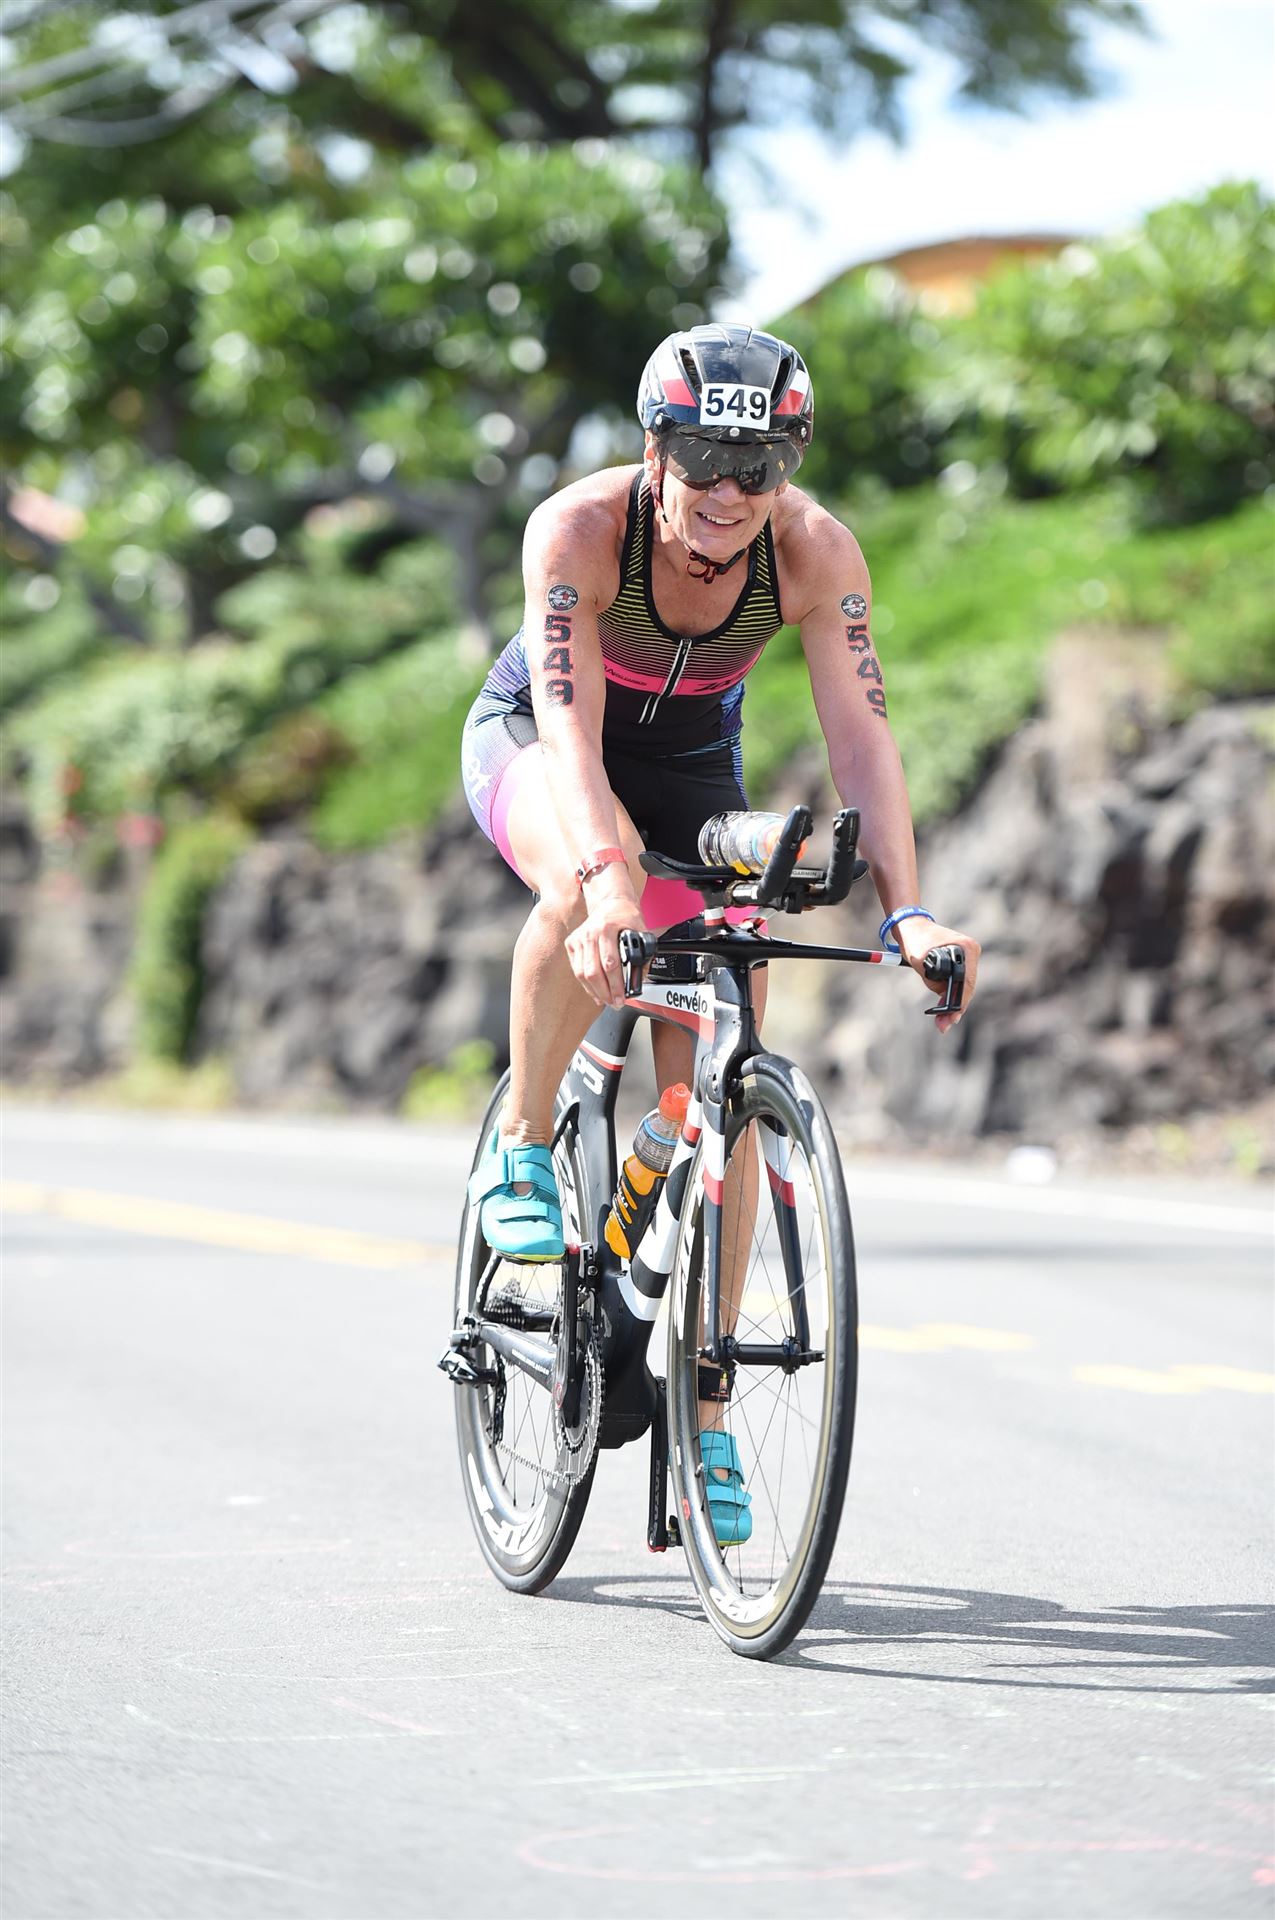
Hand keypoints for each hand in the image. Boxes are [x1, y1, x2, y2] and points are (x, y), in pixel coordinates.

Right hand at [565, 889, 642, 1007]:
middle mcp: (590, 933)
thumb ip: (643, 952)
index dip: (616, 984)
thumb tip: (641, 977)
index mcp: (607, 928)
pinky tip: (596, 992)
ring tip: (607, 1000)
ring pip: (582, 973)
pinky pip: (577, 970)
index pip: (610, 963)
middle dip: (605, 992)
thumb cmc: (625, 916)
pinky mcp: (572, 943)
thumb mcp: (640, 930)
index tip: (622, 997)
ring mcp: (579, 938)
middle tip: (615, 1003)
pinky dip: (586, 984)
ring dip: (595, 991)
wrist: (610, 901)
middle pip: (593, 971)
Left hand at [896, 917, 979, 1034]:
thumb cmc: (915, 939)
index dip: (960, 1002)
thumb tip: (944, 998)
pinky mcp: (960, 962)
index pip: (967, 982)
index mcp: (966, 948)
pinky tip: (943, 1009)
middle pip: (968, 987)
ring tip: (942, 1022)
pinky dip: (950, 995)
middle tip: (944, 1025)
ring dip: (952, 1003)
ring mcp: (967, 957)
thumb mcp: (920, 961)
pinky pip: (958, 983)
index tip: (951, 1017)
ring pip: (963, 987)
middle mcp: (971, 952)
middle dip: (956, 1007)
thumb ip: (933, 980)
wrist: (911, 927)